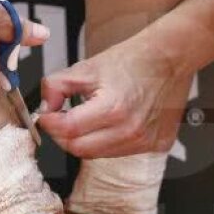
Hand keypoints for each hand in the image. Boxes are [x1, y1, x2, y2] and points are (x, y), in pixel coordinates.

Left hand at [38, 32, 192, 157]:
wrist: (169, 59)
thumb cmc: (131, 60)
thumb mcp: (85, 67)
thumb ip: (55, 87)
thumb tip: (44, 109)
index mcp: (113, 109)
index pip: (68, 131)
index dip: (50, 124)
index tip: (46, 116)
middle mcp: (131, 131)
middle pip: (79, 150)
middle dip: (64, 135)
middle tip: (62, 119)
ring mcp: (145, 142)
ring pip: (98, 155)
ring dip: (86, 140)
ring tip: (89, 117)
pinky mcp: (155, 145)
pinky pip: (120, 152)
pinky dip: (108, 141)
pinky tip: (112, 123)